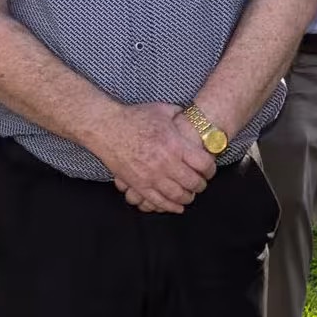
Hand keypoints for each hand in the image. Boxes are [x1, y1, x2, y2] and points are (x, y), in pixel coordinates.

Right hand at [94, 101, 216, 213]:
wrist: (106, 128)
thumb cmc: (134, 117)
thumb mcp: (162, 110)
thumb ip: (180, 115)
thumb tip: (191, 117)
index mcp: (175, 145)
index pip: (204, 164)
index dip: (211, 170)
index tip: (210, 170)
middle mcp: (166, 163)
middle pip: (193, 183)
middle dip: (200, 185)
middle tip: (201, 184)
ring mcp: (151, 176)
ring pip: (177, 195)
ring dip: (187, 198)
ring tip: (189, 195)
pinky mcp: (138, 184)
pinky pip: (158, 201)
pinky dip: (170, 207)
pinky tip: (176, 207)